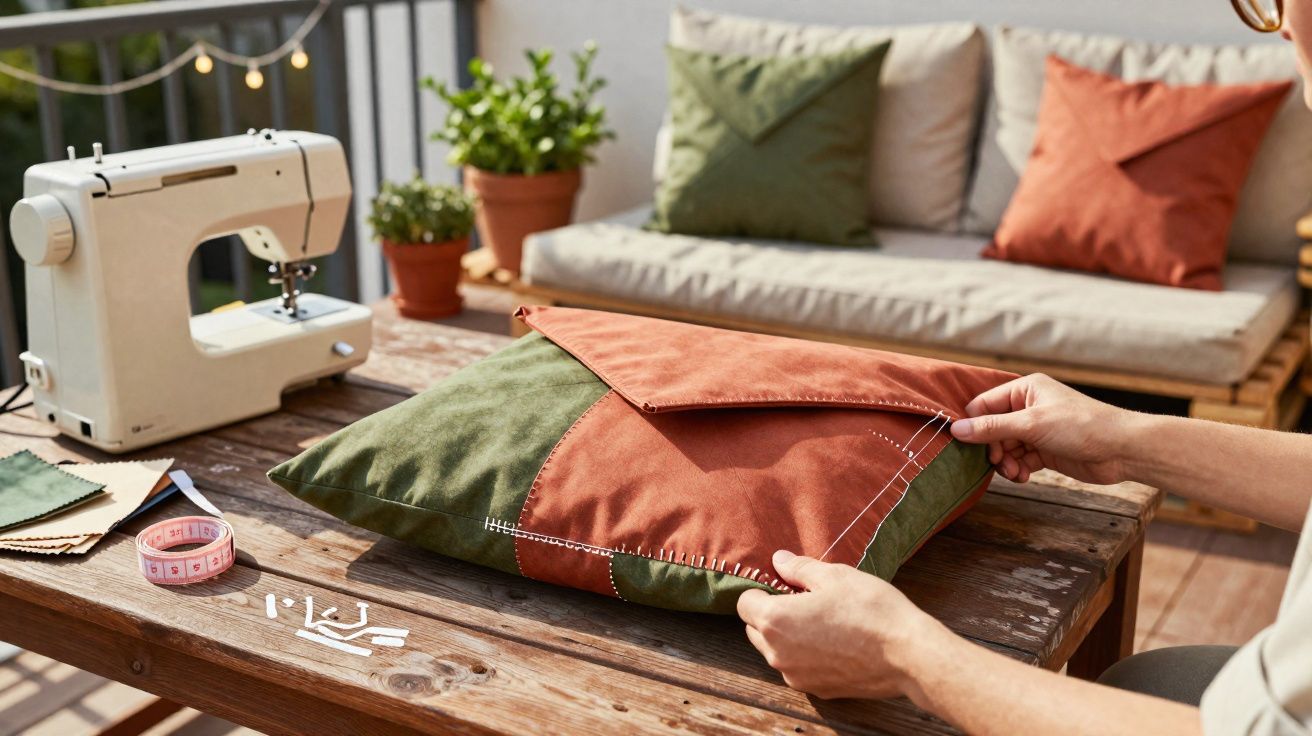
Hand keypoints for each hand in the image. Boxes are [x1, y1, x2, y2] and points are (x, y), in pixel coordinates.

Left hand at [736, 550, 955, 699]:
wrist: (907, 654)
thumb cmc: (870, 609)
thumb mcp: (835, 575)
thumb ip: (799, 568)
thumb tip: (779, 560)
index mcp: (775, 620)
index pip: (744, 603)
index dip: (761, 590)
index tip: (784, 586)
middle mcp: (777, 653)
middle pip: (755, 630)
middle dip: (771, 614)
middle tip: (805, 601)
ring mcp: (796, 676)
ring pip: (775, 651)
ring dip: (787, 637)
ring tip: (823, 622)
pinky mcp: (817, 690)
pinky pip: (798, 669)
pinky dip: (806, 656)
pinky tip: (835, 642)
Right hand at [949, 373, 1130, 484]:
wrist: (1122, 450)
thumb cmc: (1081, 426)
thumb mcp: (1031, 424)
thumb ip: (991, 428)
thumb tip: (955, 429)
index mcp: (1024, 390)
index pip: (984, 405)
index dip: (973, 425)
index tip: (968, 446)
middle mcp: (1028, 407)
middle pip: (992, 429)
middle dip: (992, 448)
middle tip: (998, 463)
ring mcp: (1036, 430)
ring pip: (1004, 447)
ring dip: (1004, 462)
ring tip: (1014, 473)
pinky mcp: (1044, 450)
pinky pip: (1019, 459)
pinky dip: (1017, 469)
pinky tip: (1023, 476)